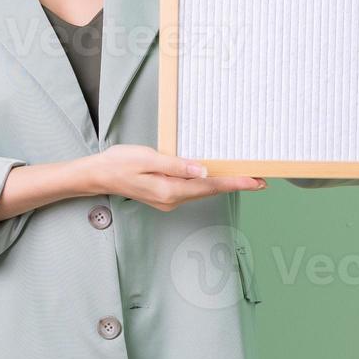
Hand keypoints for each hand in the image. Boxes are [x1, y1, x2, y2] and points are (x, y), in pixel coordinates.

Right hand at [83, 144, 265, 210]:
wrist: (98, 175)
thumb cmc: (120, 163)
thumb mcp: (148, 158)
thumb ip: (177, 165)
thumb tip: (203, 170)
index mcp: (170, 190)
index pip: (210, 185)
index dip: (235, 183)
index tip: (256, 181)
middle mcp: (172, 199)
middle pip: (210, 190)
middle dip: (235, 184)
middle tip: (260, 179)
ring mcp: (169, 200)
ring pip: (202, 191)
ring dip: (223, 184)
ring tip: (245, 178)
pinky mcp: (165, 195)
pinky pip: (192, 189)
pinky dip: (207, 183)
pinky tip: (215, 176)